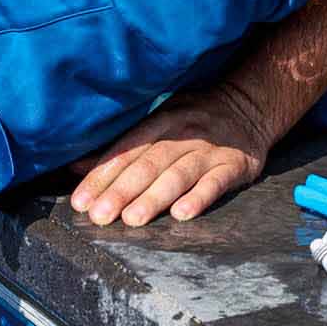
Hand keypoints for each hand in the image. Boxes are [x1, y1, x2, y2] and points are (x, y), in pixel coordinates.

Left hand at [68, 88, 268, 226]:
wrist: (250, 106)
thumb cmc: (194, 119)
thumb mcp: (157, 122)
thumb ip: (121, 147)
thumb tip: (75, 168)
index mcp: (160, 121)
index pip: (126, 151)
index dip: (102, 176)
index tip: (81, 201)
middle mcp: (183, 133)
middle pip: (148, 164)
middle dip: (121, 191)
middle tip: (99, 216)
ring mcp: (210, 149)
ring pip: (178, 175)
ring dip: (154, 198)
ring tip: (132, 219)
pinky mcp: (235, 164)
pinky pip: (215, 183)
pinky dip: (199, 198)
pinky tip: (181, 215)